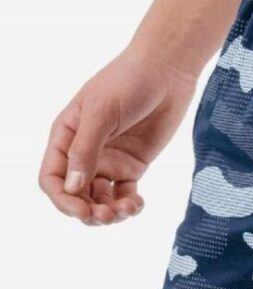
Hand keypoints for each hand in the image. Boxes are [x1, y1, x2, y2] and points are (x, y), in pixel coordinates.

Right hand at [39, 46, 196, 224]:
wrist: (166, 72)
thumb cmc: (127, 83)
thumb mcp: (101, 113)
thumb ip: (86, 151)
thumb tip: (72, 188)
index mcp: (66, 137)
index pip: (51, 178)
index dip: (62, 200)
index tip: (82, 210)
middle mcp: (84, 153)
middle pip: (76, 195)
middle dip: (88, 211)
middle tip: (108, 216)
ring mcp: (109, 160)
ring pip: (100, 199)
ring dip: (110, 212)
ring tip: (126, 210)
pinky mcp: (133, 165)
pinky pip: (125, 194)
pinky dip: (129, 205)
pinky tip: (138, 204)